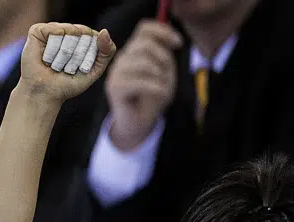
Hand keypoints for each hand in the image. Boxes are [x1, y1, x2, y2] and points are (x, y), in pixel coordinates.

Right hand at [17, 22, 116, 104]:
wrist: (44, 95)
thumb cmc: (67, 84)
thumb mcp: (95, 70)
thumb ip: (107, 51)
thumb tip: (103, 31)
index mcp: (82, 37)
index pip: (94, 36)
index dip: (87, 55)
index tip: (78, 69)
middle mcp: (68, 30)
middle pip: (83, 32)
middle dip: (76, 55)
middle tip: (64, 68)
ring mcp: (52, 29)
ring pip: (69, 32)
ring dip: (63, 55)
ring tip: (54, 65)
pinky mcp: (37, 31)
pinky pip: (55, 32)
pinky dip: (52, 49)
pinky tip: (45, 58)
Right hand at [104, 19, 181, 150]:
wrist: (140, 122)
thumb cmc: (153, 95)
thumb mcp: (165, 70)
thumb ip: (164, 53)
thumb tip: (168, 40)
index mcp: (133, 50)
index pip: (144, 28)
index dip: (164, 32)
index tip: (178, 45)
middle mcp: (121, 59)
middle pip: (144, 44)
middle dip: (163, 58)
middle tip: (167, 73)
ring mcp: (115, 73)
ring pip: (142, 63)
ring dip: (159, 76)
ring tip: (161, 86)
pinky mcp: (114, 88)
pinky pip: (139, 82)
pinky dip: (155, 88)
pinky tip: (160, 93)